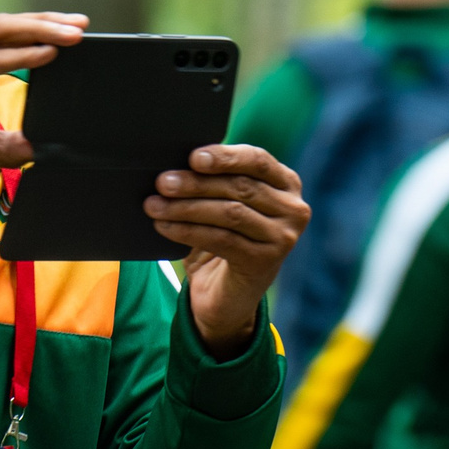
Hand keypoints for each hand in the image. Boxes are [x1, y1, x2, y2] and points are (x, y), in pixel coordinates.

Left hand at [146, 144, 307, 357]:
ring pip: (230, 213)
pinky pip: (221, 240)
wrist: (229, 292)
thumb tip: (177, 164)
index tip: (193, 157)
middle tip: (162, 182)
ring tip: (154, 205)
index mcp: (286, 183)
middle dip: (196, 183)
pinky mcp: (265, 261)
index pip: (257, 160)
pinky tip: (164, 226)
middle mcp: (293, 209)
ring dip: (186, 208)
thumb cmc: (225, 235)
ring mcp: (283, 237)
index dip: (225, 157)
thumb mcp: (225, 201)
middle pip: (240, 187)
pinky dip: (188, 231)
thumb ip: (215, 179)